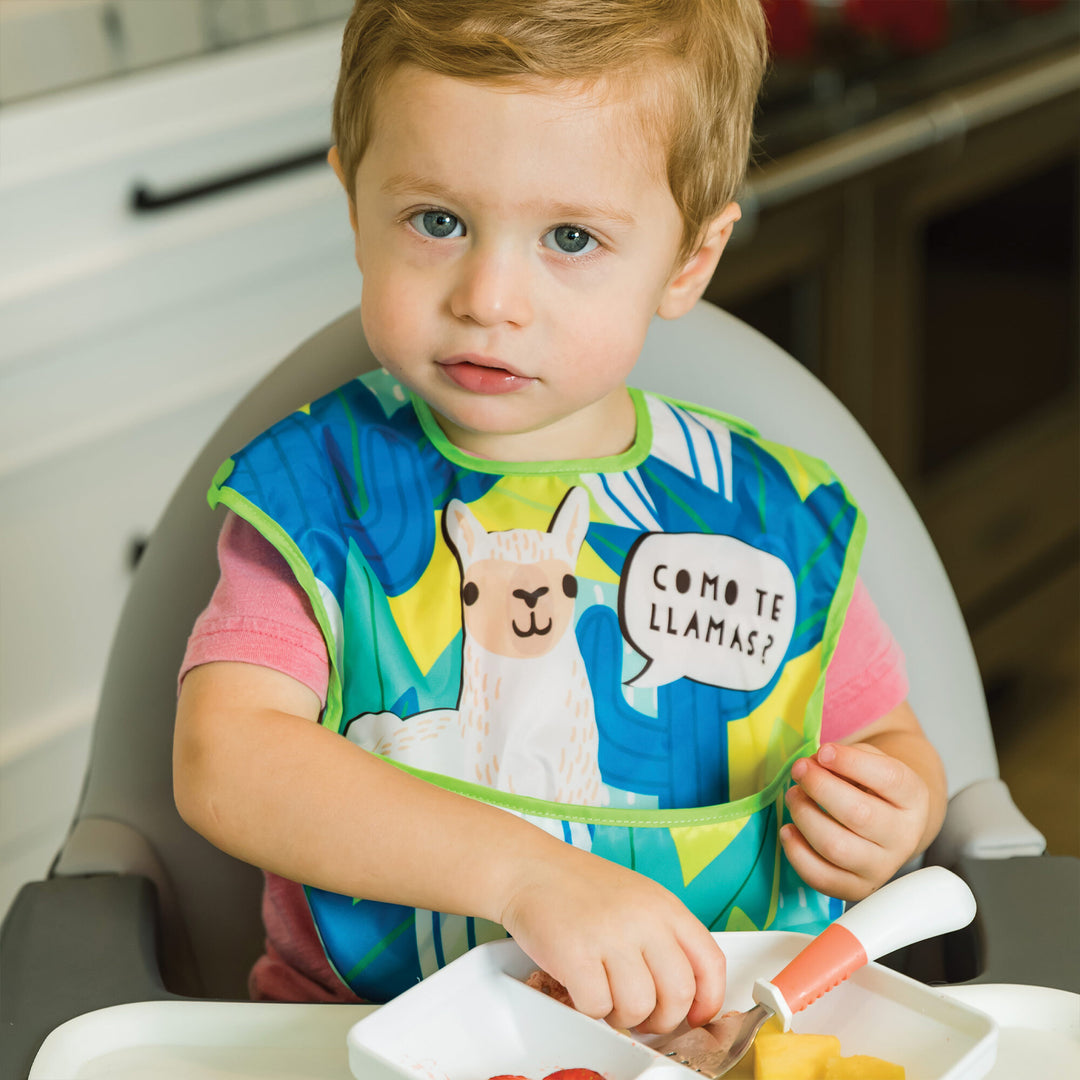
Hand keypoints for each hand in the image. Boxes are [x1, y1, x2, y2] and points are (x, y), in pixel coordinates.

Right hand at [499, 844, 725, 1033]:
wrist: (529, 869)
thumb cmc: (579, 888)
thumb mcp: (636, 899)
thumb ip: (663, 938)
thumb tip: (683, 997)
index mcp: (664, 905)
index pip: (709, 962)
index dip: (708, 1001)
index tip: (696, 1017)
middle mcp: (643, 918)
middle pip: (678, 995)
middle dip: (661, 1019)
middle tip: (642, 1016)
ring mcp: (610, 936)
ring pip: (639, 1008)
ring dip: (622, 1015)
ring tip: (606, 994)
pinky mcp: (576, 955)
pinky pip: (598, 1007)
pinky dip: (590, 1008)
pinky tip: (581, 986)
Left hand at [780, 741, 930, 901]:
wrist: (888, 823)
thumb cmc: (873, 787)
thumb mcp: (871, 762)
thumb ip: (847, 757)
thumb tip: (815, 764)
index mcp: (913, 797)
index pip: (889, 778)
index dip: (851, 762)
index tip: (823, 752)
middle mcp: (904, 836)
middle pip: (859, 814)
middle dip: (820, 787)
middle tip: (799, 770)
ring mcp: (882, 867)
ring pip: (837, 847)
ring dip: (805, 816)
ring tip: (794, 795)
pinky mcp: (857, 887)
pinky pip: (822, 877)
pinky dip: (797, 853)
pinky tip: (788, 830)